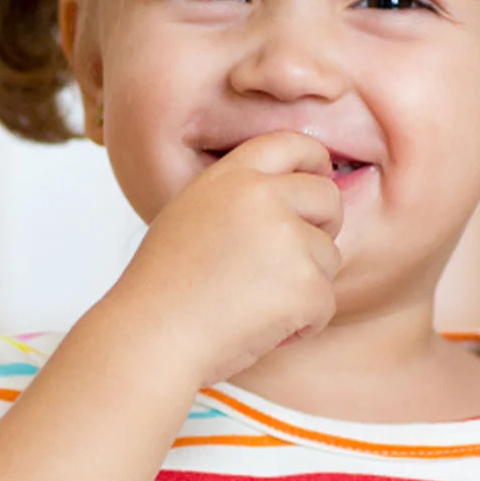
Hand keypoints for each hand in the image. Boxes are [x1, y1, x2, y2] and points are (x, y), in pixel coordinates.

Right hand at [104, 132, 342, 386]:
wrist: (150, 338)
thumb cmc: (165, 289)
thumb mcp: (192, 217)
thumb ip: (241, 200)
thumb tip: (300, 198)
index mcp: (231, 177)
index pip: (292, 143)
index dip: (315, 161)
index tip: (321, 178)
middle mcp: (262, 197)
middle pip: (328, 198)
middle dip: (323, 229)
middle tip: (291, 262)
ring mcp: (286, 238)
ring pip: (328, 256)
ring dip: (304, 286)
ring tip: (253, 303)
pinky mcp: (304, 283)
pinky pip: (325, 301)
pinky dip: (303, 323)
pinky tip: (261, 328)